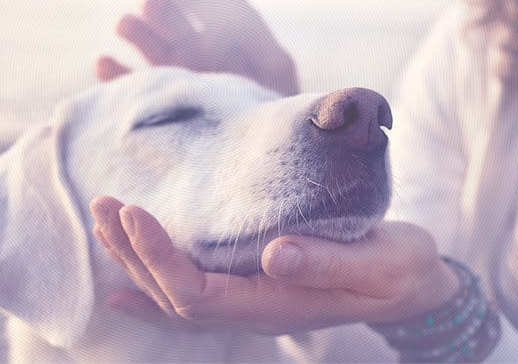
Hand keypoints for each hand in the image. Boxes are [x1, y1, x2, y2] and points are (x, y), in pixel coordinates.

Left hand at [90, 196, 460, 334]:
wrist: (413, 283)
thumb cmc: (399, 270)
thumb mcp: (378, 262)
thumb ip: (328, 261)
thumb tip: (273, 253)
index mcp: (277, 305)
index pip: (199, 292)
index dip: (160, 258)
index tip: (135, 214)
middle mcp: (255, 311)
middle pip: (175, 296)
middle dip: (134, 253)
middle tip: (104, 206)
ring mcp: (252, 303)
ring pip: (177, 295)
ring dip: (137, 262)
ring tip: (105, 225)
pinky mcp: (256, 287)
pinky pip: (193, 295)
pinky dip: (153, 286)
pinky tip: (123, 282)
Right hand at [96, 0, 299, 95]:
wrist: (261, 155)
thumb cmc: (274, 108)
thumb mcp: (272, 65)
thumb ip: (250, 25)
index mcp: (217, 30)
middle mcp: (187, 45)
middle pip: (158, 7)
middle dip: (155, 1)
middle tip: (156, 6)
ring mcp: (167, 71)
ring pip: (136, 34)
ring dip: (130, 25)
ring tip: (130, 27)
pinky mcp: (151, 101)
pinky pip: (120, 83)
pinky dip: (109, 71)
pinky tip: (107, 63)